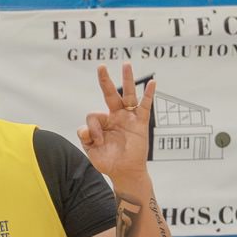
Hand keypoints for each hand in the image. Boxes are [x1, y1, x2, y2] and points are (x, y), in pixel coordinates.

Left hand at [78, 62, 152, 181]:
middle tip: (101, 66)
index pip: (93, 115)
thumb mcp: (91, 149)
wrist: (123, 171)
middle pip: (110, 94)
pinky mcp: (141, 123)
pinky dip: (148, 94)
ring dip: (127, 80)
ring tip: (126, 64)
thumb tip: (85, 129)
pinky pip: (145, 106)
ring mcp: (129, 118)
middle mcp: (116, 116)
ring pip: (128, 95)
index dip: (92, 128)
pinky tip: (152, 82)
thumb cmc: (107, 160)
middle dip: (105, 80)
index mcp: (102, 122)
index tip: (96, 141)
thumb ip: (85, 137)